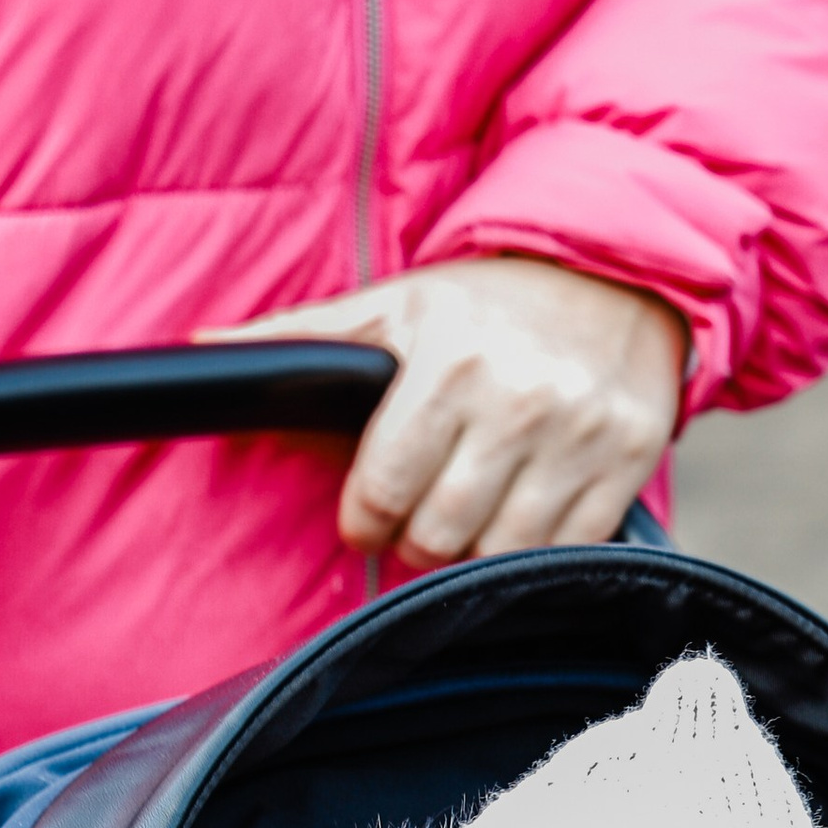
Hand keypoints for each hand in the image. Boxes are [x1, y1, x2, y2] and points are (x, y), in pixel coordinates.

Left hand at [203, 254, 684, 566]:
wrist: (616, 273)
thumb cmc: (487, 302)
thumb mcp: (392, 305)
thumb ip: (299, 339)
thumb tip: (199, 355)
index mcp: (450, 360)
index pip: (386, 488)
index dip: (366, 518)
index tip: (369, 516)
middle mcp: (519, 400)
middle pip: (441, 535)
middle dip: (418, 539)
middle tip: (420, 517)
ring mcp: (580, 437)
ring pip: (502, 554)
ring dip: (473, 551)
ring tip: (468, 518)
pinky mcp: (628, 464)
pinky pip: (566, 552)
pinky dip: (535, 552)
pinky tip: (520, 521)